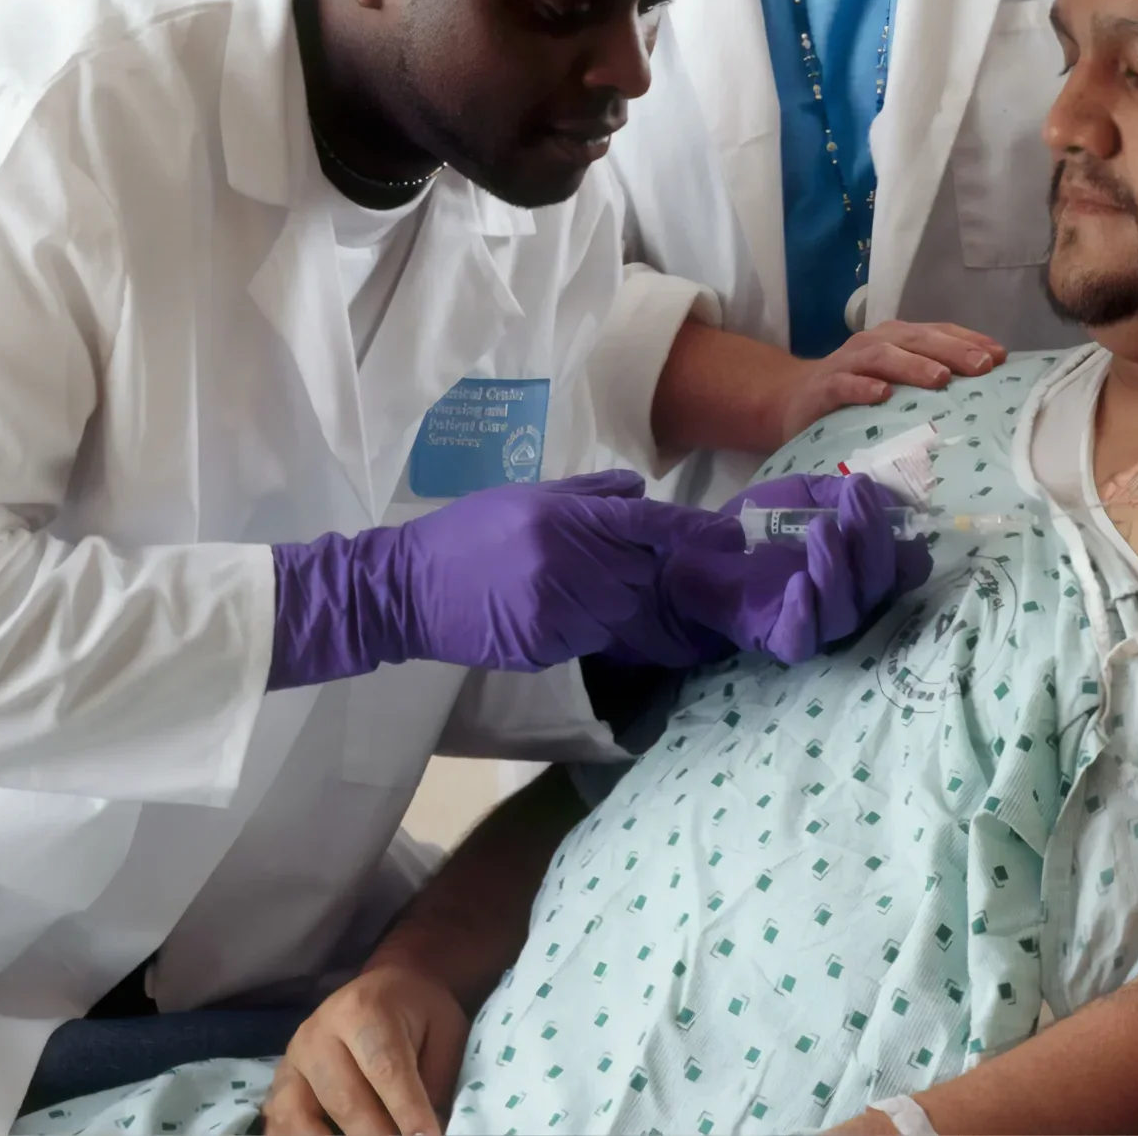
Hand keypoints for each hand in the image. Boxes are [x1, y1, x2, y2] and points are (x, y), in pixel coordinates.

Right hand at [264, 959, 466, 1135]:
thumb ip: (435, 1082)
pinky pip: (280, 1119)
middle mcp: (320, 1031)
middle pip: (345, 1100)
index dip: (407, 1112)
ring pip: (302, 1115)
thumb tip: (425, 1133)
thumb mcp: (445, 1032)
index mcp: (364, 1010)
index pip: (385, 1070)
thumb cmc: (419, 1011)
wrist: (387, 986)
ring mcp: (294, 1056)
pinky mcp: (281, 1078)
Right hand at [270, 470, 734, 685]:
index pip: (645, 523)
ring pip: (622, 610)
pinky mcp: (543, 646)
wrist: (406, 587)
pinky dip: (591, 629)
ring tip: (598, 595)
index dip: (691, 531)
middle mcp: (566, 562)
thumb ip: (587, 494)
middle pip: (641, 572)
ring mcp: (555, 610)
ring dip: (622, 604)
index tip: (731, 538)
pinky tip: (564, 616)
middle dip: (649, 571)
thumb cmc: (467, 533)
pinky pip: (591, 638)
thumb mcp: (525, 496)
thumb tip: (640, 490)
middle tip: (645, 571)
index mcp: (561, 518)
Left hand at [662, 472, 934, 662]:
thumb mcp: (802, 494)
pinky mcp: (779, 639)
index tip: (885, 500)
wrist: (700, 549)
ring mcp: (816, 623)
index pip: (906, 567)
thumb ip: (837, 491)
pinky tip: (799, 582)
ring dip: (837, 567)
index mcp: (862, 567)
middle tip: (856, 497)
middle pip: (879, 584)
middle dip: (873, 538)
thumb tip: (880, 489)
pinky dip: (805, 612)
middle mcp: (849, 599)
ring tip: (821, 527)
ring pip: (845, 611)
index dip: (906, 539)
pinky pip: (802, 638)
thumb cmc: (760, 524)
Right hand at [774, 320, 1005, 441]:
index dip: (969, 340)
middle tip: (981, 366)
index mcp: (898, 338)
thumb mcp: (897, 380)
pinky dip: (862, 388)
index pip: (938, 332)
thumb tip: (986, 390)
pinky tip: (882, 395)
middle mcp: (875, 343)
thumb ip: (931, 378)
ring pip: (882, 357)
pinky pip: (844, 384)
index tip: (1001, 356)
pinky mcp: (824, 388)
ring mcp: (848, 363)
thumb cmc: (859, 390)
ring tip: (939, 379)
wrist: (795, 399)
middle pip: (916, 340)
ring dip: (912, 365)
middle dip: (951, 351)